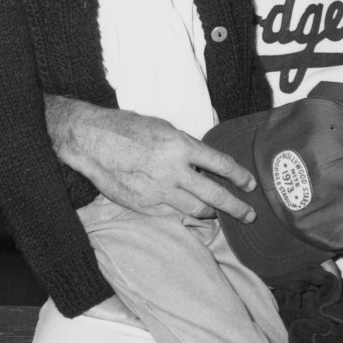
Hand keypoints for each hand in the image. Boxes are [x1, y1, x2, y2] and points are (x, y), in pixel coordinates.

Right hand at [49, 99, 258, 221]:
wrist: (92, 141)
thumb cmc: (128, 128)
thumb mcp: (165, 128)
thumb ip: (187, 147)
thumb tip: (207, 163)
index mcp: (181, 146)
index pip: (221, 165)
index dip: (240, 177)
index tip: (250, 184)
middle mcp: (173, 171)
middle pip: (215, 196)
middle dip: (237, 208)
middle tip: (250, 214)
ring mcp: (158, 191)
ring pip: (195, 210)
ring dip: (212, 214)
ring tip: (220, 214)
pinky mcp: (144, 205)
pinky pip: (172, 213)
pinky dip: (183, 213)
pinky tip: (188, 211)